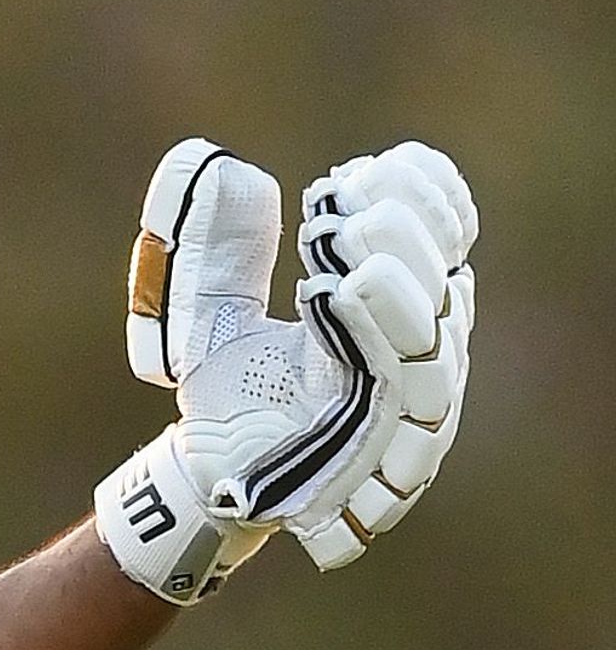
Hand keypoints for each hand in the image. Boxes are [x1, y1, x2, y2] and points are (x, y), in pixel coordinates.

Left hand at [94, 137, 477, 603]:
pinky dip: (379, 355)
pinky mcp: (397, 462)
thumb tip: (206, 163)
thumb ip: (213, 247)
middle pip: (442, 279)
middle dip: (402, 234)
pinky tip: (341, 305)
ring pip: (432, 340)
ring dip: (397, 291)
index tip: (361, 170)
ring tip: (348, 260)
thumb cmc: (231, 400)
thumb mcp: (209, 316)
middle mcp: (423, 350)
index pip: (442, 231)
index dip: (420, 193)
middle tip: (341, 209)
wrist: (211, 486)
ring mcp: (415, 409)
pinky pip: (407, 407)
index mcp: (399, 304)